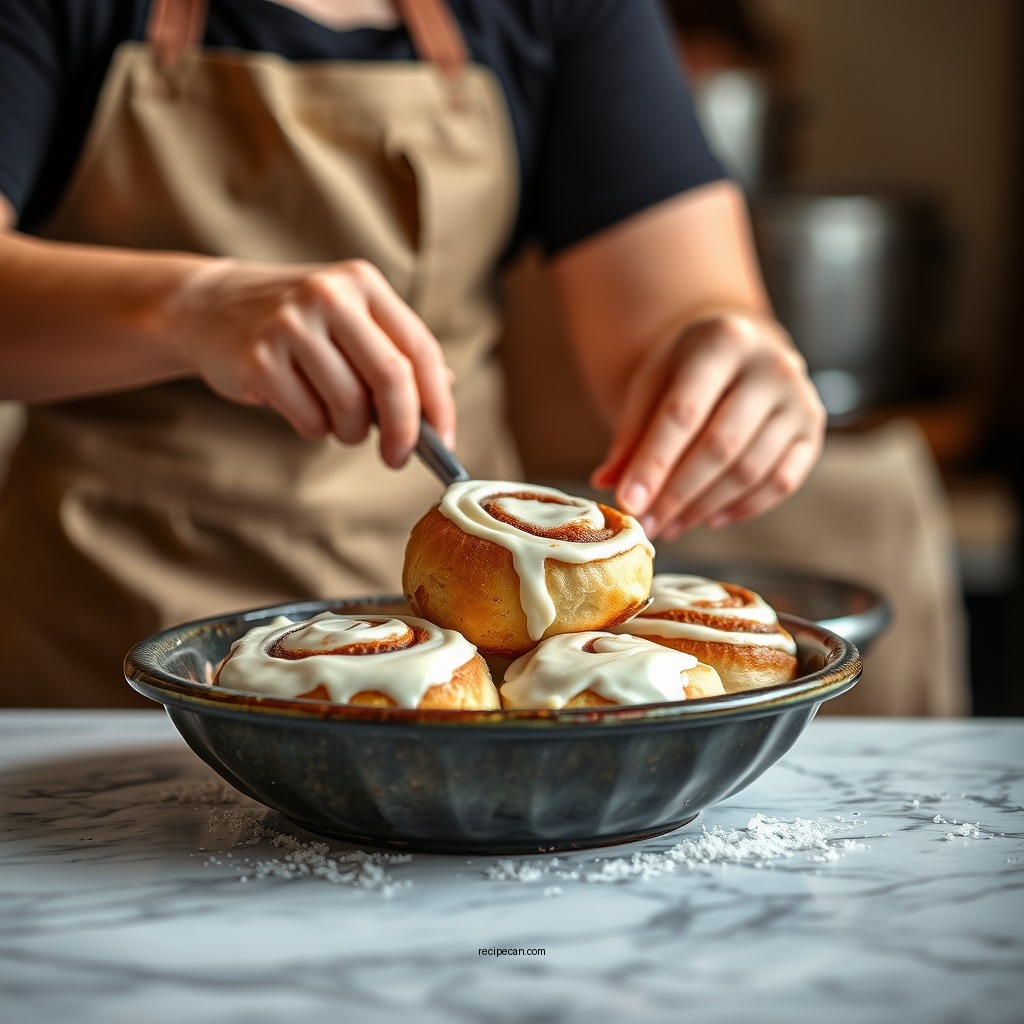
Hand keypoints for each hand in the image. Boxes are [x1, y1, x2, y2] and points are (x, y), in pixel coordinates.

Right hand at [170, 257, 453, 466]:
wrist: (207, 307)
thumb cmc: (294, 323)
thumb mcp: (348, 317)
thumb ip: (394, 349)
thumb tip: (445, 391)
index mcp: (362, 284)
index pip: (420, 348)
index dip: (438, 401)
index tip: (443, 440)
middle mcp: (330, 296)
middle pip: (392, 377)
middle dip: (403, 430)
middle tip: (399, 457)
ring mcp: (290, 324)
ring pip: (349, 404)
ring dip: (349, 431)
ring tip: (336, 422)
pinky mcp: (258, 357)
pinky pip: (309, 417)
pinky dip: (315, 428)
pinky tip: (303, 411)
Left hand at [590, 311, 825, 538]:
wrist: (740, 351)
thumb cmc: (687, 372)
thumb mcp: (652, 385)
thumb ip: (632, 433)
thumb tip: (610, 484)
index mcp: (722, 340)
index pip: (683, 413)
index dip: (654, 463)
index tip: (628, 503)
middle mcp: (771, 365)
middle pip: (719, 446)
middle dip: (677, 494)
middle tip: (647, 524)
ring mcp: (799, 398)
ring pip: (750, 470)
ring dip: (704, 507)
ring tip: (670, 526)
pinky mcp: (813, 430)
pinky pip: (781, 482)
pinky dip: (744, 508)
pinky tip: (709, 519)